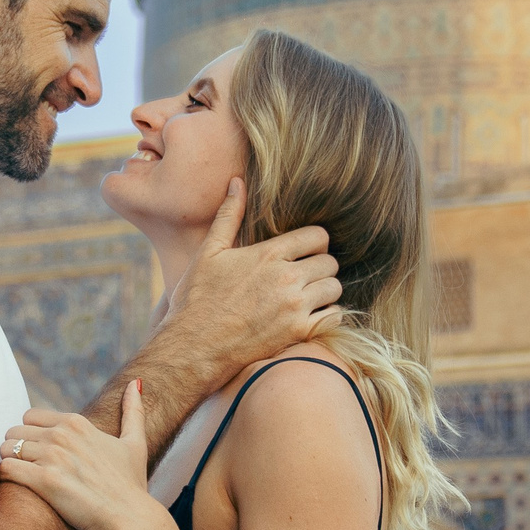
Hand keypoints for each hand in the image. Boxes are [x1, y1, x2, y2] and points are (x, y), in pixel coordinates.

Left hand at [0, 382, 165, 529]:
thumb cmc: (131, 484)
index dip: (30, 435)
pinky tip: (14, 488)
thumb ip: (132, 411)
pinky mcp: (45, 481)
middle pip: (15, 431)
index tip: (35, 452)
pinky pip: (7, 469)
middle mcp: (62, 434)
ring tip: (18, 478)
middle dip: (15, 448)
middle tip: (23, 468)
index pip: (30, 416)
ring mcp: (53, 456)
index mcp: (77, 422)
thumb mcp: (135, 442)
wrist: (131, 518)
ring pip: (6, 448)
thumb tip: (135, 383)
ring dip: (9, 462)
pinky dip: (5, 477)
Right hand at [163, 179, 340, 376]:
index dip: (315, 242)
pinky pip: (335, 317)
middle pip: (329, 262)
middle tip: (305, 276)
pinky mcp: (299, 333)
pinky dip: (327, 316)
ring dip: (325, 292)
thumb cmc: (197, 299)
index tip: (305, 252)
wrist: (194, 347)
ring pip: (335, 289)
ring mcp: (295, 307)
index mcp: (269, 254)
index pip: (317, 236)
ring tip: (308, 296)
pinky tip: (311, 317)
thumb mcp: (209, 252)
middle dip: (320, 267)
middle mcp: (287, 278)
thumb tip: (237, 182)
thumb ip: (228, 215)